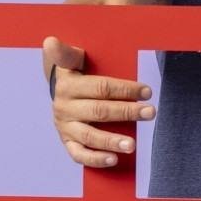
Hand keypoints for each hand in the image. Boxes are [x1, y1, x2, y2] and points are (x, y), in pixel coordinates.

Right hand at [42, 36, 155, 167]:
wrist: (59, 89)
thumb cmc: (76, 72)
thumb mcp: (71, 58)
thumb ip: (65, 52)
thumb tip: (50, 41)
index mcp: (69, 85)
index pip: (100, 87)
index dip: (124, 89)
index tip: (147, 91)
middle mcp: (64, 107)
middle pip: (99, 111)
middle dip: (127, 112)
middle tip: (151, 113)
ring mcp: (65, 126)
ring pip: (89, 136)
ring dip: (112, 140)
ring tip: (132, 145)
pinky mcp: (67, 141)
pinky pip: (79, 154)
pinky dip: (96, 159)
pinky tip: (114, 159)